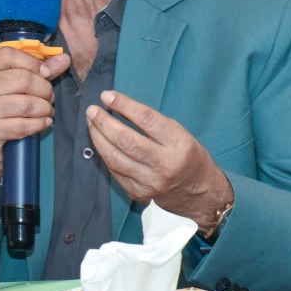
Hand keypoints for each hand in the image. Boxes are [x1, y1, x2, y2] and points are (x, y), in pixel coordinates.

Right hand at [0, 45, 71, 184]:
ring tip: (47, 111)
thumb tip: (64, 59)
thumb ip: (38, 70)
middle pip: (23, 79)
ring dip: (44, 109)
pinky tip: (43, 123)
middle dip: (45, 89)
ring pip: (26, 104)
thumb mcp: (15, 85)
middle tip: (49, 97)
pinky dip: (39, 124)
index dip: (33, 63)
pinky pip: (22, 125)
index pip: (8, 55)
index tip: (46, 73)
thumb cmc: (2, 109)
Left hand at [85, 90, 233, 225]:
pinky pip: (114, 170)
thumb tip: (119, 107)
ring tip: (91, 123)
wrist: (200, 195)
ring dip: (98, 137)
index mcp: (179, 144)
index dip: (124, 105)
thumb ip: (153, 124)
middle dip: (104, 122)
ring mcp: (150, 182)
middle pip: (126, 140)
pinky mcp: (138, 193)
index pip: (147, 119)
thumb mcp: (180, 134)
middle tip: (92, 110)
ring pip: (114, 157)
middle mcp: (164, 164)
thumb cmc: (189, 157)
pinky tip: (99, 142)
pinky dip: (104, 154)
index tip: (107, 96)